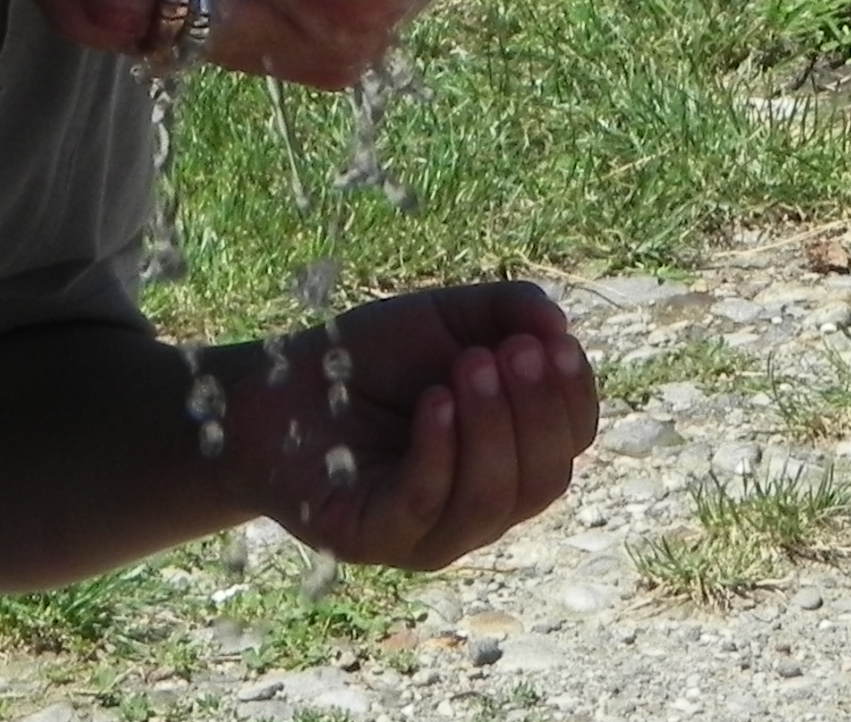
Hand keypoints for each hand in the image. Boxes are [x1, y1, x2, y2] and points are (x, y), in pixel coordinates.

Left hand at [211, 281, 599, 567]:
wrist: (276, 386)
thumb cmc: (372, 357)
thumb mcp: (450, 318)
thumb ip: (509, 310)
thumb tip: (557, 328)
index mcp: (511, 453)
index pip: (572, 441)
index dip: (573, 396)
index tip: (554, 345)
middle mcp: (482, 503)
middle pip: (546, 479)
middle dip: (537, 412)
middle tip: (510, 353)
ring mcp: (431, 532)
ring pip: (492, 500)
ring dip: (493, 428)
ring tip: (471, 366)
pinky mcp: (373, 540)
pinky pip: (425, 506)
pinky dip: (440, 452)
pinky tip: (435, 402)